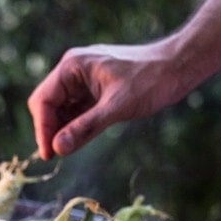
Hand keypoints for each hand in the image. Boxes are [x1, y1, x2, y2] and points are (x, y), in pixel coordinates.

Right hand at [27, 42, 185, 158]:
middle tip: (55, 154)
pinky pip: (75, 110)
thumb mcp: (116, 107)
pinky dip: (75, 126)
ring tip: (68, 149)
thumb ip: (85, 128)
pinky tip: (79, 140)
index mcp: (73, 66)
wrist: (178, 67)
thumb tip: (57, 148)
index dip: (42, 129)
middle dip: (49, 129)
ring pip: (60, 109)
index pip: (43, 100)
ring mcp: (83, 80)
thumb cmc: (151, 81)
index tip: (48, 153)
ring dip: (61, 129)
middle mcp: (73, 71)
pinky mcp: (93, 90)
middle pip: (47, 104)